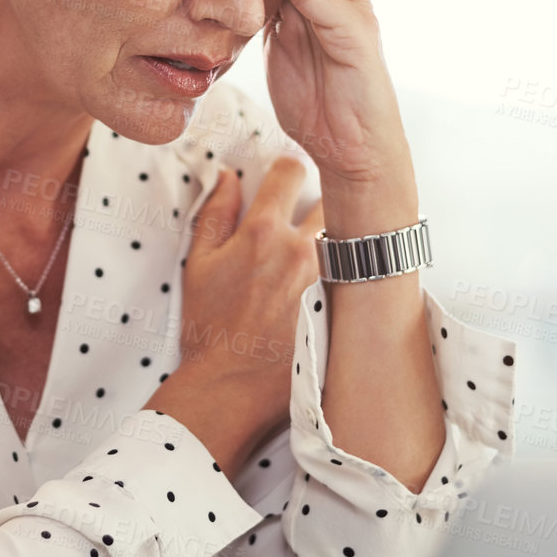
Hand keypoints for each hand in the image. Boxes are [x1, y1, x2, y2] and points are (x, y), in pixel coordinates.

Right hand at [147, 157, 324, 470]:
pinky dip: (349, 271)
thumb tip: (228, 176)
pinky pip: (357, 274)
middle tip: (312, 214)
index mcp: (262, 232)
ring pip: (351, 235)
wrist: (229, 386)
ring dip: (340, 235)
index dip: (288, 170)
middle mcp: (301, 250)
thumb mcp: (199, 263)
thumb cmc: (210, 329)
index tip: (288, 178)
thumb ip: (216, 212)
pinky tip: (343, 280)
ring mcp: (327, 280)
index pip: (291, 172)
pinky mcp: (342, 307)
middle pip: (334, 197)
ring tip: (326, 249)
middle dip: (324, 199)